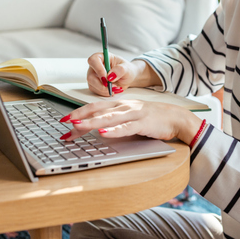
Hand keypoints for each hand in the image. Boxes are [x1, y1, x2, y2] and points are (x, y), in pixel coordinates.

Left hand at [59, 99, 201, 143]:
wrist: (175, 118)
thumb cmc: (151, 118)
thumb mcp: (129, 117)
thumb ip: (113, 121)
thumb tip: (94, 129)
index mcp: (119, 104)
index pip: (94, 107)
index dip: (78, 112)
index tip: (63, 120)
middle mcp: (124, 106)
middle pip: (97, 111)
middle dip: (79, 118)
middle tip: (64, 126)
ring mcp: (133, 113)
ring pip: (108, 118)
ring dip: (91, 123)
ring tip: (77, 127)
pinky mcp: (143, 123)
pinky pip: (126, 127)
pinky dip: (114, 131)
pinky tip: (103, 134)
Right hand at [86, 52, 141, 96]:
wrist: (127, 78)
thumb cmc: (126, 70)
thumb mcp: (127, 68)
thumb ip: (120, 70)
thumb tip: (110, 76)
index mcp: (102, 57)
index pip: (93, 60)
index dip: (98, 70)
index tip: (107, 78)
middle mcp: (95, 66)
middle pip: (90, 76)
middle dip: (101, 84)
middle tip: (111, 87)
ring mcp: (94, 75)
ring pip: (92, 84)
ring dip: (104, 90)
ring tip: (115, 88)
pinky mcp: (94, 84)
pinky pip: (95, 90)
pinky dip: (104, 93)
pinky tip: (112, 90)